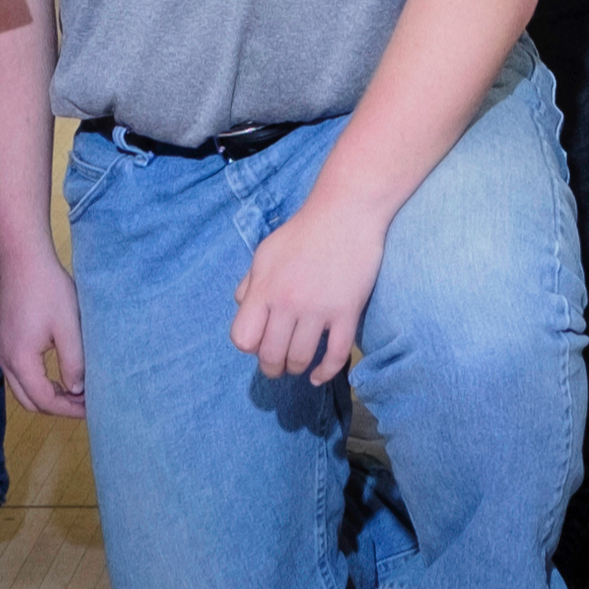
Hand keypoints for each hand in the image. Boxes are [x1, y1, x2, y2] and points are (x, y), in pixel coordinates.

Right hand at [0, 249, 86, 420]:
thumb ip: (73, 363)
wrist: (20, 258)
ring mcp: (0, 349)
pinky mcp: (2, 339)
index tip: (92, 408)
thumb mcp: (68, 327)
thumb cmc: (47, 289)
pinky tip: (55, 371)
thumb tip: (77, 390)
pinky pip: (17, 372)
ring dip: (46, 394)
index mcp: (21, 361)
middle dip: (56, 407)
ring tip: (73, 390)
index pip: (44, 401)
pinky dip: (36, 380)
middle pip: (29, 401)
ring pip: (21, 388)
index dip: (69, 409)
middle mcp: (5, 360)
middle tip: (83, 403)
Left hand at [232, 191, 388, 383]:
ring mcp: (318, 308)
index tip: (259, 343)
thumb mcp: (266, 252)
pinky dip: (326, 372)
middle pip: (270, 355)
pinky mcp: (347, 311)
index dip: (249, 346)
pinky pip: (335, 355)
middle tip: (278, 366)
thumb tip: (241, 307)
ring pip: (300, 358)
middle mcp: (288, 302)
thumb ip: (251, 282)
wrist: (346, 211)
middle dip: (272, 367)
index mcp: (264, 288)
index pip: (243, 338)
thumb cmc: (304, 231)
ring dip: (297, 368)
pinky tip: (318, 376)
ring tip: (299, 365)